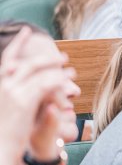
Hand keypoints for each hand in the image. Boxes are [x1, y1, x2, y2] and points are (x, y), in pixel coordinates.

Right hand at [0, 29, 73, 158]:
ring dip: (58, 71)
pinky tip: (69, 83)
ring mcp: (13, 92)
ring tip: (72, 72)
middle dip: (48, 58)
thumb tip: (27, 82)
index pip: (8, 59)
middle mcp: (3, 85)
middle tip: (64, 57)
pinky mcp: (24, 100)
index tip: (27, 31)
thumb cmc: (3, 134)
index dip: (17, 43)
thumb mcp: (8, 108)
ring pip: (40, 73)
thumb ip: (16, 93)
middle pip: (29, 63)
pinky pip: (46, 84)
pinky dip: (59, 81)